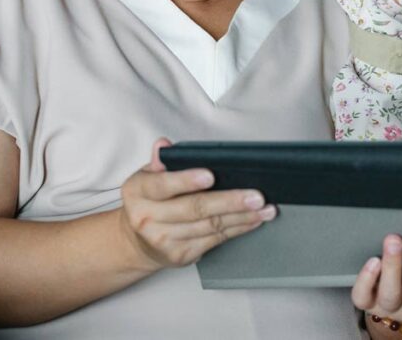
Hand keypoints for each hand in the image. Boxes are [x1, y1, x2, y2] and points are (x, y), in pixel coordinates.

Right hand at [119, 139, 276, 270]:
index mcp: (138, 192)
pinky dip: (238, 229)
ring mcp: (164, 240)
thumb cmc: (148, 203)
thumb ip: (160, 162)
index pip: (162, 185)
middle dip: (230, 201)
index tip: (210, 176)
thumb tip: (164, 145)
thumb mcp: (147, 178)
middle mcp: (147, 218)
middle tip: (255, 195)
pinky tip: (253, 220)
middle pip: (194, 208)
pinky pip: (215, 240)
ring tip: (263, 207)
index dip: (187, 180)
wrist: (137, 243)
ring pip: (210, 226)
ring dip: (242, 216)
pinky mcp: (181, 255)